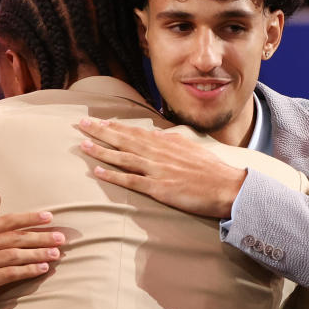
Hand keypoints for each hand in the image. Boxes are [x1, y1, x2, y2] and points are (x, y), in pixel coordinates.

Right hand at [0, 183, 64, 308]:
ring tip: (55, 254)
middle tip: (60, 238)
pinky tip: (41, 269)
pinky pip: (7, 274)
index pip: (5, 222)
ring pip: (12, 255)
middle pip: (12, 238)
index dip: (28, 218)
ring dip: (37, 254)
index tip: (49, 216)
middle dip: (39, 237)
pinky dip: (26, 271)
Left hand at [77, 118, 246, 218]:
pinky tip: (98, 172)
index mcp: (167, 142)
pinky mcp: (159, 188)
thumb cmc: (212, 171)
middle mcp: (159, 153)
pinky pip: (131, 181)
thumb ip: (172, 142)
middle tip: (81, 124)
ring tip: (84, 144)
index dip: (116, 126)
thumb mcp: (192, 148)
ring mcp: (157, 170)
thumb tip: (157, 135)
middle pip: (124, 139)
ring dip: (102, 150)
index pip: (136, 132)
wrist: (228, 187)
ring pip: (123, 157)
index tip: (100, 120)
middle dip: (101, 131)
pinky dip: (113, 176)